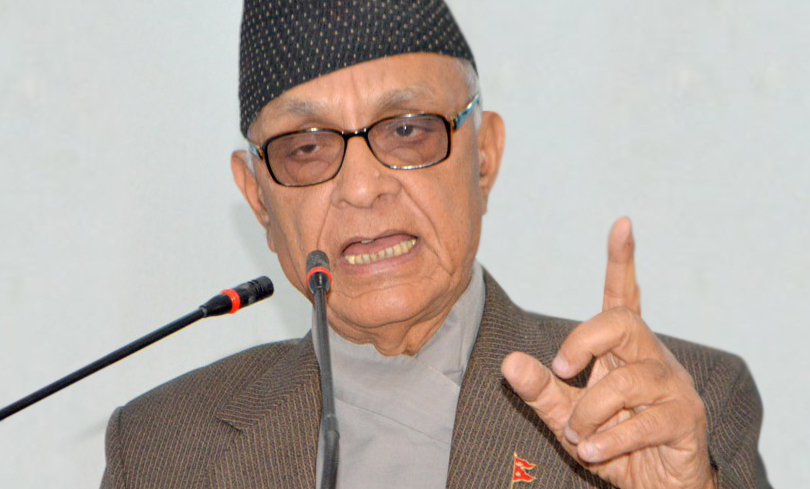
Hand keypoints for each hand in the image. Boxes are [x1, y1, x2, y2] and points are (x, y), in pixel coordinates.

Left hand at [501, 218, 714, 488]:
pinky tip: (593, 452)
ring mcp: (673, 388)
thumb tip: (508, 362)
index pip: (624, 297)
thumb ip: (540, 390)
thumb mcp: (565, 416)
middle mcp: (652, 359)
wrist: (655, 487)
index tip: (621, 224)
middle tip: (562, 370)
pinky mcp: (685, 421)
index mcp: (624, 350)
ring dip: (591, 411)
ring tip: (579, 435)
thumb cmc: (610, 442)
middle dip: (584, 342)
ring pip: (629, 381)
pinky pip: (648, 422)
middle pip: (624, 322)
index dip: (621, 262)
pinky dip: (612, 440)